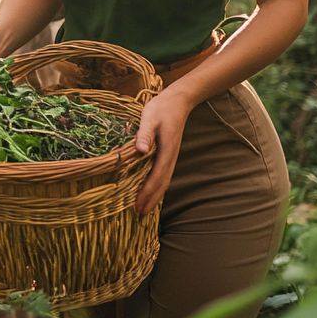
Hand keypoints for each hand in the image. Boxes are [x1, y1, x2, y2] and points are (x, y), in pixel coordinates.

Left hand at [133, 88, 198, 214]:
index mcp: (165, 152)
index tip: (138, 208)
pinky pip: (163, 175)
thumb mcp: (149, 118)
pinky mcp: (168, 155)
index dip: (147, 195)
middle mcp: (170, 158)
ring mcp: (171, 157)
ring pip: (163, 182)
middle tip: (139, 216)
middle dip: (151, 201)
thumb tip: (140, 150)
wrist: (178, 101)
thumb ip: (144, 134)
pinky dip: (157, 187)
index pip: (156, 179)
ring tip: (143, 210)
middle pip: (161, 185)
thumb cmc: (161, 108)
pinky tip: (150, 192)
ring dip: (154, 197)